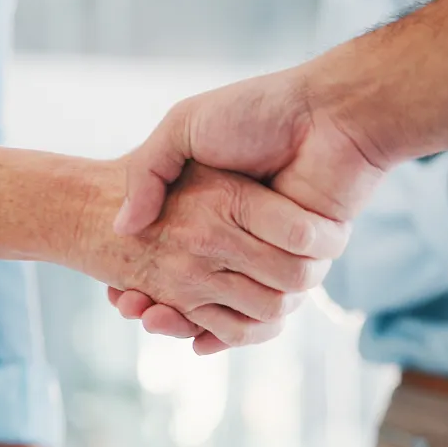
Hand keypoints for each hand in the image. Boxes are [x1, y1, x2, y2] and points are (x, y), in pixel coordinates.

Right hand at [107, 66, 381, 350]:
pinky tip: (198, 335)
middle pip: (193, 292)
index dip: (142, 279)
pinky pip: (264, 314)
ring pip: (224, 309)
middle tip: (133, 308)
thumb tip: (121, 228)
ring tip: (154, 315)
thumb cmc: (255, 111)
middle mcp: (241, 235)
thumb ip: (149, 170)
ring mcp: (273, 253)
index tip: (119, 293)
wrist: (328, 114)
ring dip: (187, 320)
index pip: (170, 257)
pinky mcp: (304, 264)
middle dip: (161, 307)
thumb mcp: (185, 126)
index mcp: (215, 206)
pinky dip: (233, 332)